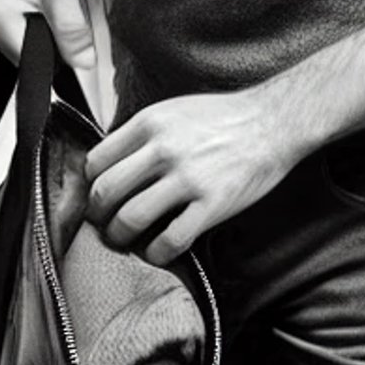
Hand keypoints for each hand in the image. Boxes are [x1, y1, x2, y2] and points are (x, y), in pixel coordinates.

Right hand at [0, 0, 97, 77]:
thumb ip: (73, 32)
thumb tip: (84, 63)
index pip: (34, 63)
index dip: (58, 55)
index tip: (68, 38)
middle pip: (28, 58)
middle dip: (49, 42)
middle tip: (55, 10)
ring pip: (24, 49)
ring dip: (41, 35)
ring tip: (44, 4)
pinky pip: (18, 37)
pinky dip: (33, 27)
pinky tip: (36, 7)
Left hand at [85, 86, 301, 265]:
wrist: (273, 122)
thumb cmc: (223, 117)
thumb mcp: (173, 110)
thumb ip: (141, 134)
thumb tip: (109, 163)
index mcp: (149, 123)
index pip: (96, 161)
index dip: (91, 185)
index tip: (98, 196)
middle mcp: (163, 149)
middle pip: (106, 192)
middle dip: (98, 215)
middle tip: (104, 224)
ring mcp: (188, 178)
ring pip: (130, 218)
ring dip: (119, 237)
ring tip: (124, 240)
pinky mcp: (212, 204)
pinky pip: (170, 240)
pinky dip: (155, 253)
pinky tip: (157, 252)